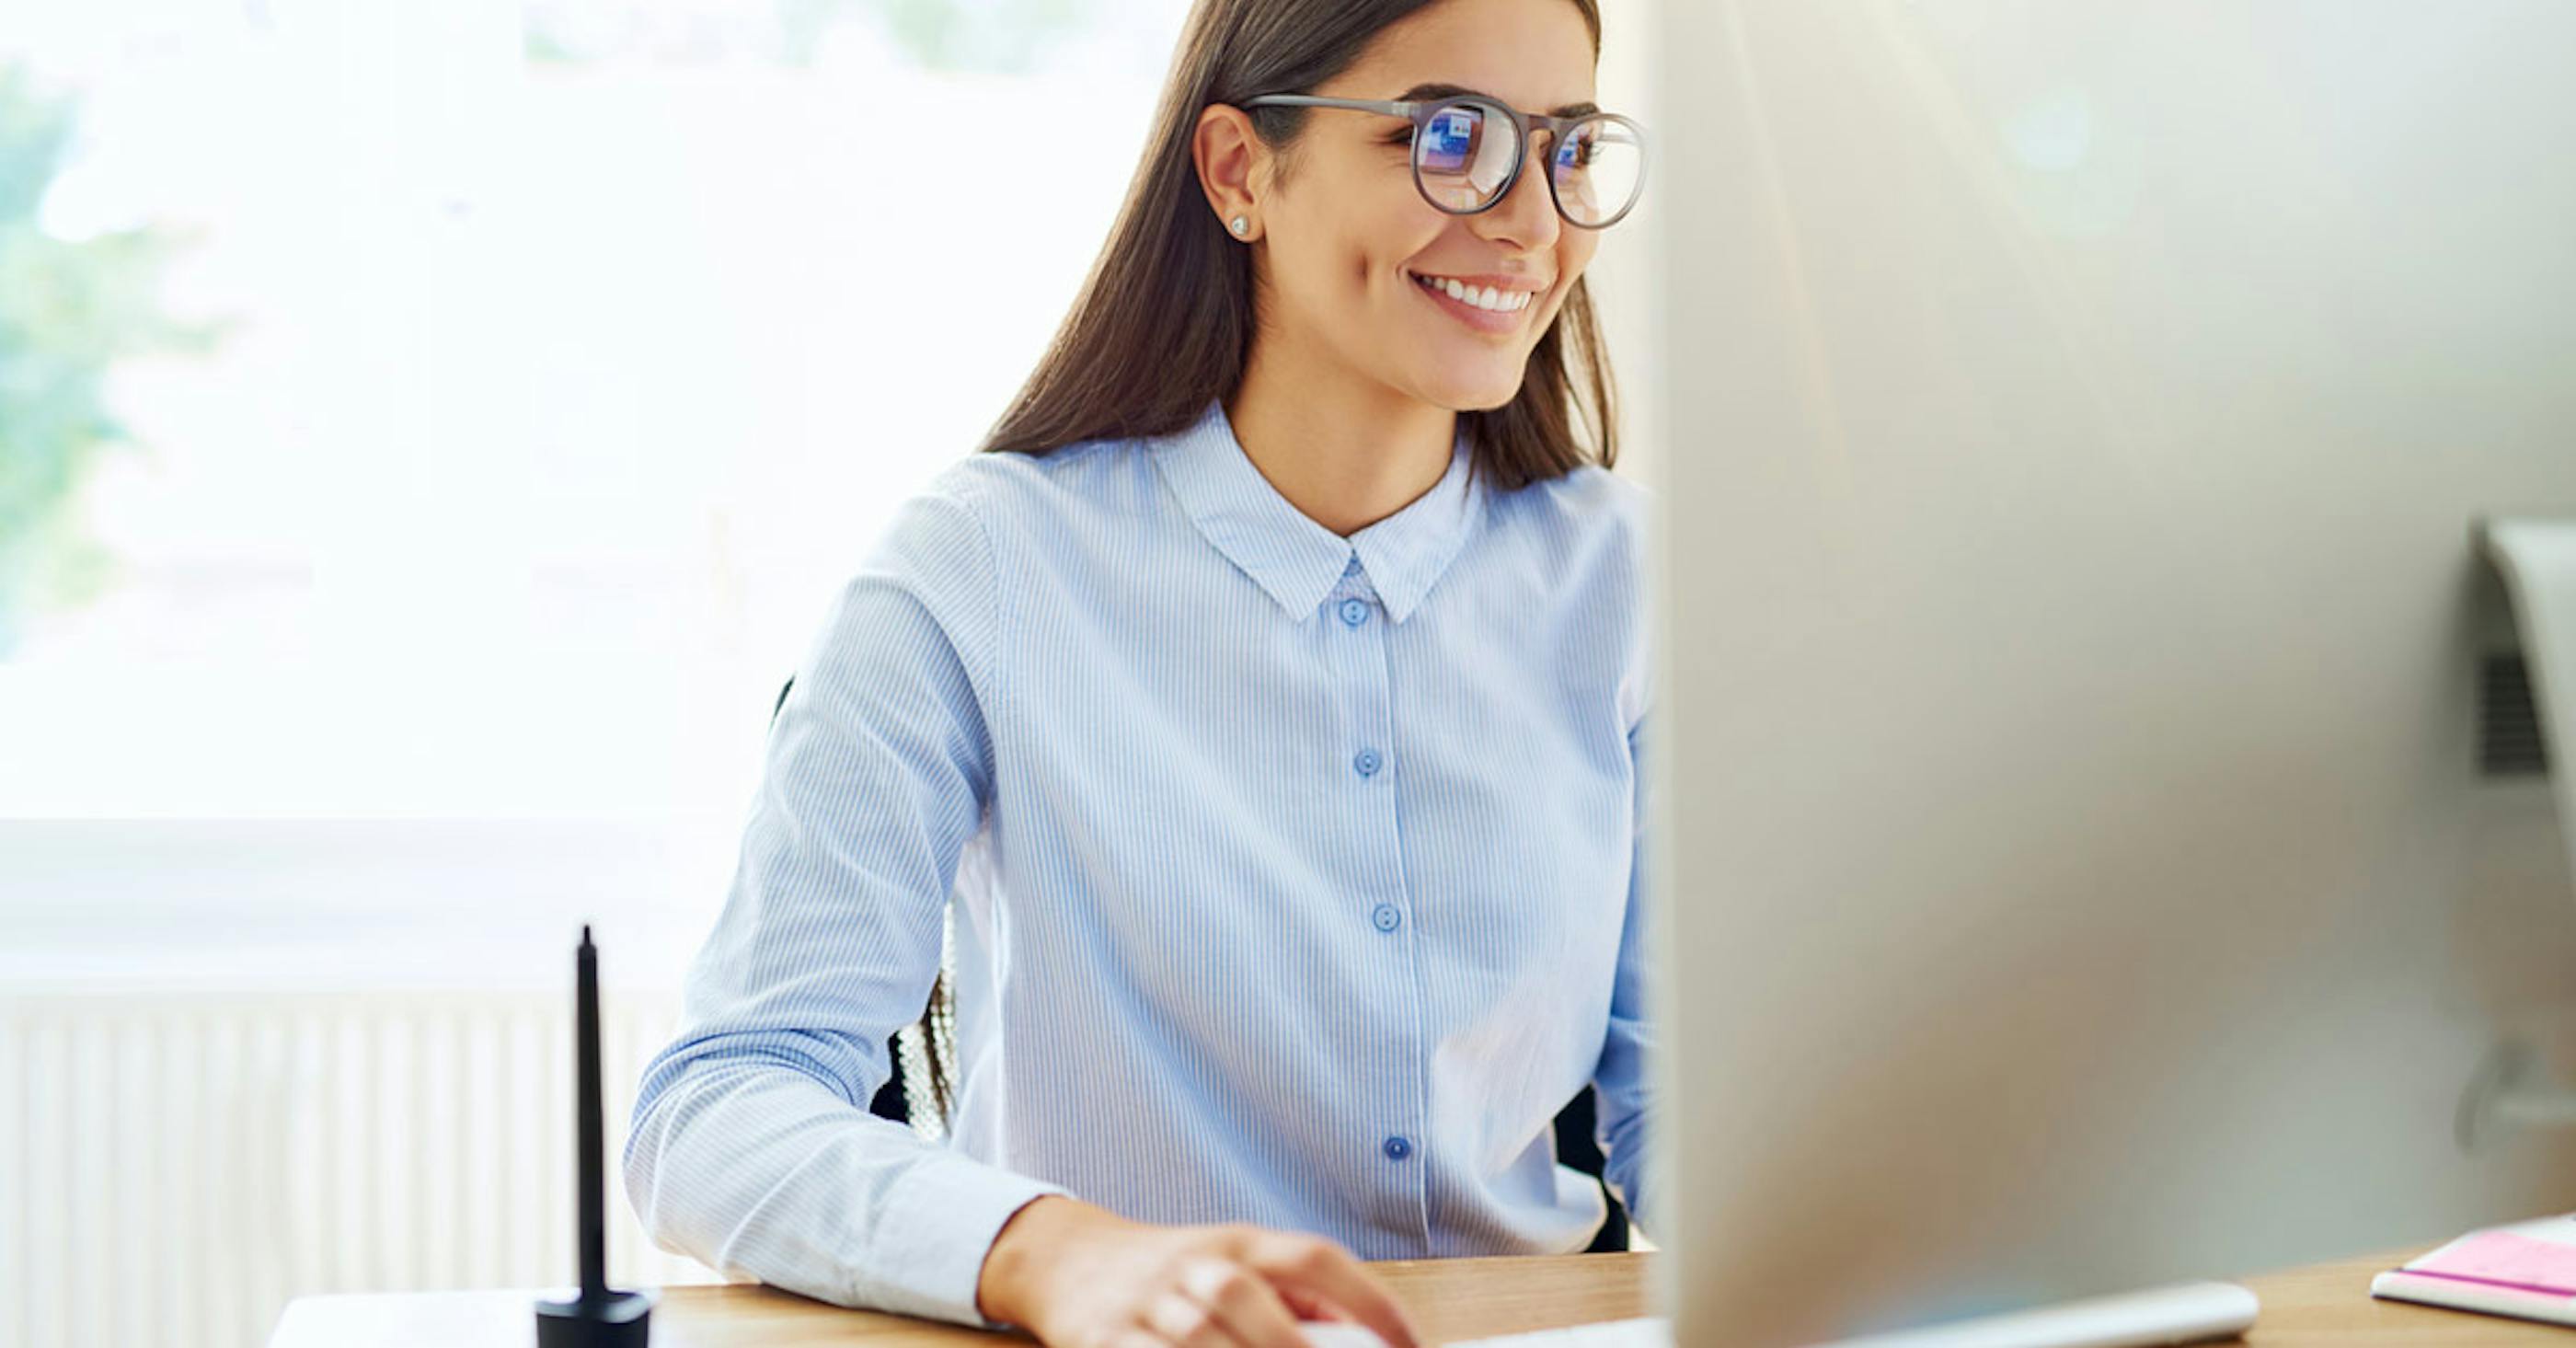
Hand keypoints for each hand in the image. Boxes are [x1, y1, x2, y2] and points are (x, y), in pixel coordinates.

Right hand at [975, 1196, 1424, 1347]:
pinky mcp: (1106, 1340)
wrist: (1068, 1262)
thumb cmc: (1172, 1272)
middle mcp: (1195, 1265)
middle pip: (1251, 1299)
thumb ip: (1293, 1295)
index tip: (1409, 1346)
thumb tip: (1363, 1335)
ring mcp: (1148, 1304)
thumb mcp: (1233, 1262)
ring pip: (1201, 1339)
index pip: (1314, 1258)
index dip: (1368, 1299)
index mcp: (1239, 1241)